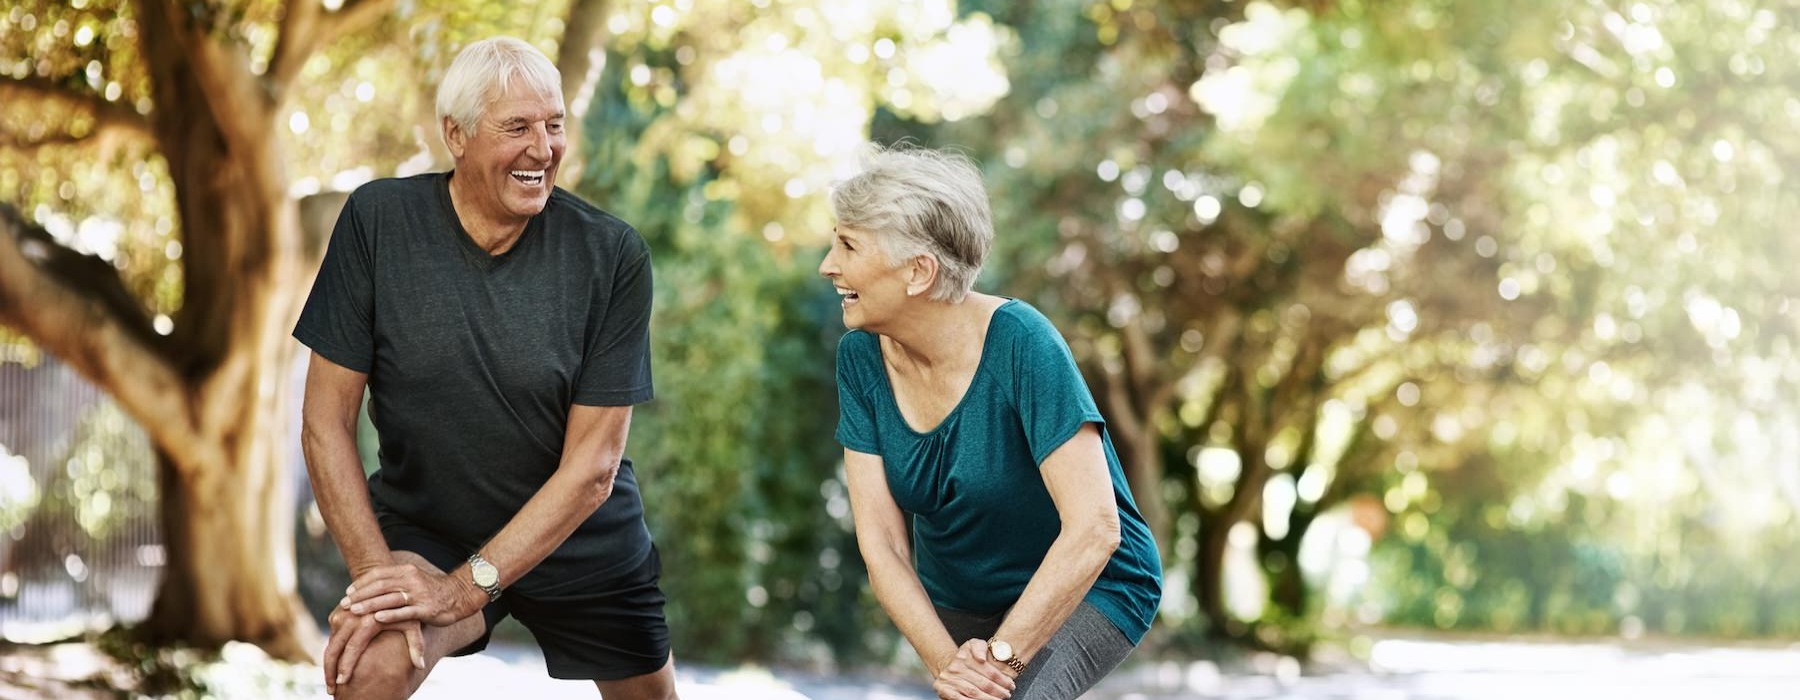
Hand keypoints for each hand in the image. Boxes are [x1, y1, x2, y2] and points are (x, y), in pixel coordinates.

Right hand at [323, 604, 422, 692]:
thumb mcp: (413, 624)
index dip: (346, 666)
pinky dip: (331, 653)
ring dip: (328, 665)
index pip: (353, 647)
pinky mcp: (337, 614)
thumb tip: (421, 666)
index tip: (343, 683)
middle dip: (330, 671)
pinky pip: (331, 638)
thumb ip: (416, 644)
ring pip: (330, 644)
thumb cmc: (404, 608)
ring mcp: (342, 614)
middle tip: (332, 691)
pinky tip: (333, 669)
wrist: (388, 586)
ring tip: (331, 683)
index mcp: (368, 619)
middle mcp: (351, 616)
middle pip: (334, 648)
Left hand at [340, 562, 484, 627]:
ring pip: (390, 598)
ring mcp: (419, 594)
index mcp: (407, 571)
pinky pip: (405, 612)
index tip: (348, 592)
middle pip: (381, 586)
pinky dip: (390, 615)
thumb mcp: (414, 580)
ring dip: (369, 604)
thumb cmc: (433, 591)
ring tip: (354, 611)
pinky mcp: (426, 609)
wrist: (461, 596)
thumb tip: (373, 587)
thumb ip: (396, 582)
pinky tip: (377, 619)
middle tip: (344, 604)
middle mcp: (412, 580)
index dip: (362, 583)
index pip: (379, 574)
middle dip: (360, 595)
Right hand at [932, 639, 1015, 699]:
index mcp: (964, 656)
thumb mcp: (973, 645)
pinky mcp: (944, 690)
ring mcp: (950, 680)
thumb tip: (982, 658)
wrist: (947, 666)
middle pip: (982, 683)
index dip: (1002, 679)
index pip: (987, 670)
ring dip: (989, 699)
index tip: (1010, 685)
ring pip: (974, 692)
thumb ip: (980, 647)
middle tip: (1006, 694)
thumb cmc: (965, 658)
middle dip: (998, 691)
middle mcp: (955, 668)